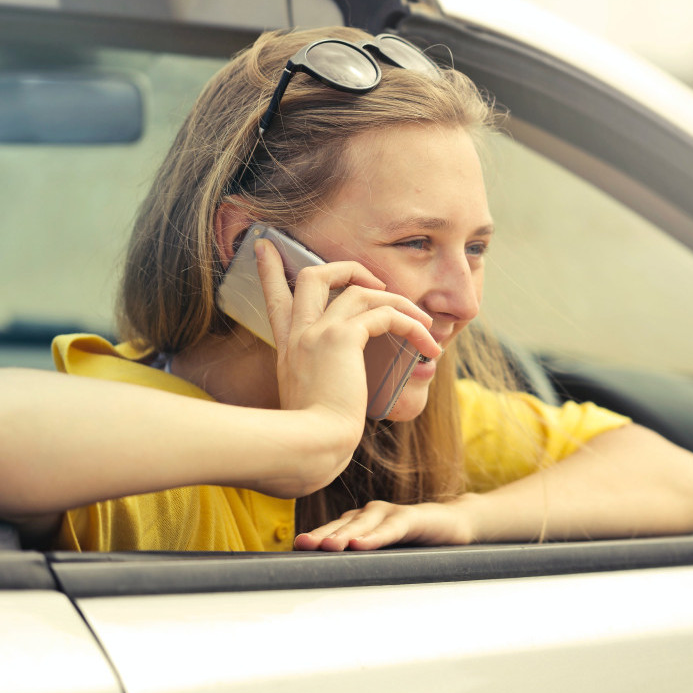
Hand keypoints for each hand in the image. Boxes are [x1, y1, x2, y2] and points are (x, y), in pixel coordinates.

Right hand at [254, 238, 439, 432]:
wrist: (310, 445)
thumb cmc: (312, 436)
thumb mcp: (306, 404)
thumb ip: (319, 389)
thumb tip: (343, 398)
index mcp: (288, 348)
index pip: (276, 299)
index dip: (270, 271)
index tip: (266, 247)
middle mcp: (299, 333)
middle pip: (314, 275)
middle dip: (348, 268)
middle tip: (376, 281)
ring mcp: (318, 332)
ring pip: (358, 288)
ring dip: (398, 300)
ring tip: (423, 322)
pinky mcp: (342, 338)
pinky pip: (384, 313)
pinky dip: (410, 322)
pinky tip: (426, 342)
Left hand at [293, 498, 476, 550]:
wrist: (453, 524)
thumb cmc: (413, 541)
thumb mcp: (384, 552)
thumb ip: (361, 559)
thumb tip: (328, 581)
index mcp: (359, 521)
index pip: (332, 529)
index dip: (314, 537)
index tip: (295, 548)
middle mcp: (370, 513)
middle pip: (342, 525)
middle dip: (322, 535)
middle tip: (303, 546)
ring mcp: (391, 513)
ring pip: (363, 524)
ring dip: (345, 535)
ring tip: (328, 547)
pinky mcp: (412, 517)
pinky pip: (392, 527)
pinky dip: (376, 536)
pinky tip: (361, 544)